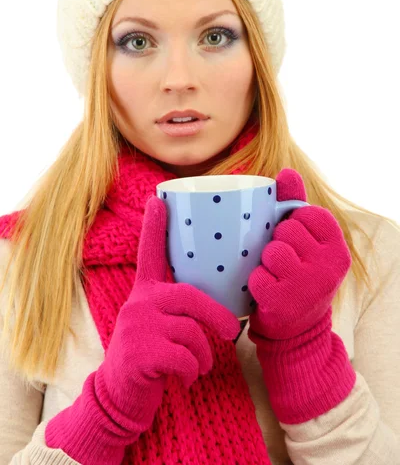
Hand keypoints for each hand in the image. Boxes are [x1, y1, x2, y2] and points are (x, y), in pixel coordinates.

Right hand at [45, 195, 239, 464]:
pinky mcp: (138, 353)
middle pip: (188, 296)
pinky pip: (183, 357)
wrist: (120, 394)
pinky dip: (191, 372)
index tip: (159, 199)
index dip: (155, 228)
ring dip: (203, 355)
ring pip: (190, 332)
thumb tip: (225, 311)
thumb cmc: (151, 355)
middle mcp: (139, 303)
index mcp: (145, 293)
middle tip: (232, 333)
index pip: (150, 255)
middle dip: (216, 316)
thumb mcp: (159, 326)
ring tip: (199, 367)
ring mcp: (136, 326)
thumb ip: (179, 310)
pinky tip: (184, 380)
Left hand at [248, 168, 351, 340]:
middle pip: (286, 230)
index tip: (294, 240)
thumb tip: (286, 171)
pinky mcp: (286, 303)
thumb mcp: (304, 239)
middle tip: (284, 261)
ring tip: (276, 275)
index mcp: (337, 245)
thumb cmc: (297, 271)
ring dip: (265, 262)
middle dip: (277, 243)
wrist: (296, 328)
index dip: (291, 222)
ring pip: (272, 252)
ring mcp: (311, 285)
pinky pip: (258, 277)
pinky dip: (256, 283)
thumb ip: (295, 203)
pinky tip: (268, 292)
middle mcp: (331, 264)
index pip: (305, 212)